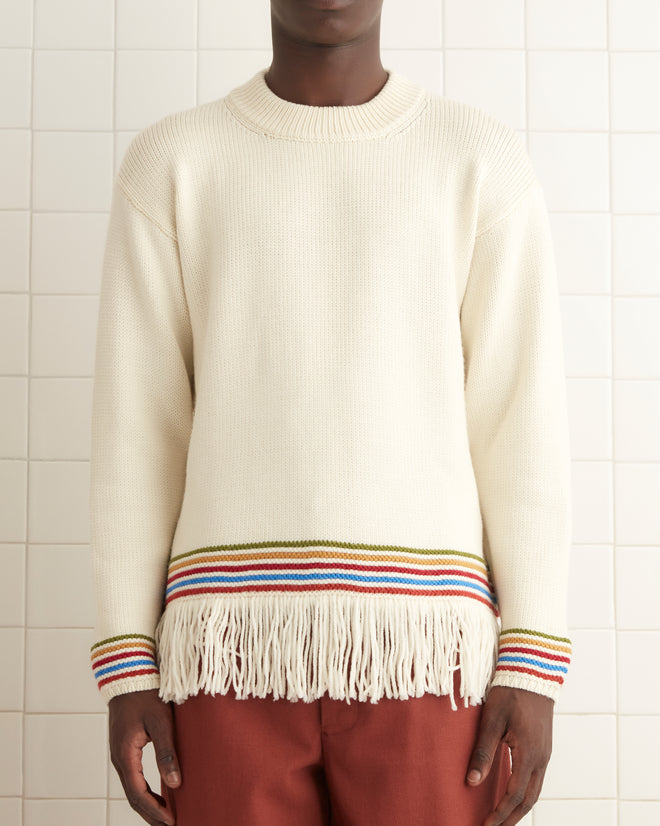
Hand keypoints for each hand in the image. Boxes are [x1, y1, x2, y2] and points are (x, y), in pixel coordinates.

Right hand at [109, 688, 180, 825]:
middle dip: (151, 814)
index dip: (154, 811)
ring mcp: (120, 753)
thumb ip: (167, 752)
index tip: (172, 822)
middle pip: (133, 796)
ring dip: (147, 805)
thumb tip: (174, 784)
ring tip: (165, 817)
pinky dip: (144, 791)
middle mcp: (119, 758)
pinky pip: (133, 777)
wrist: (128, 673)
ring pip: (132, 788)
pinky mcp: (125, 748)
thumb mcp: (160, 722)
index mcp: (125, 755)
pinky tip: (158, 795)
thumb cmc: (146, 694)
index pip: (138, 793)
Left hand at [466, 685, 553, 824]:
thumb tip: (471, 781)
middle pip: (528, 799)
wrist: (533, 671)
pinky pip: (537, 778)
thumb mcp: (492, 720)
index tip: (485, 825)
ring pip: (535, 790)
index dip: (500, 813)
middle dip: (512, 817)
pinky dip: (525, 792)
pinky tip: (513, 793)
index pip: (514, 795)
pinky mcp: (543, 747)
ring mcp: (545, 753)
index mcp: (529, 754)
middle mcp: (541, 758)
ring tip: (503, 818)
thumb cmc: (510, 692)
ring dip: (520, 807)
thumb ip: (483, 752)